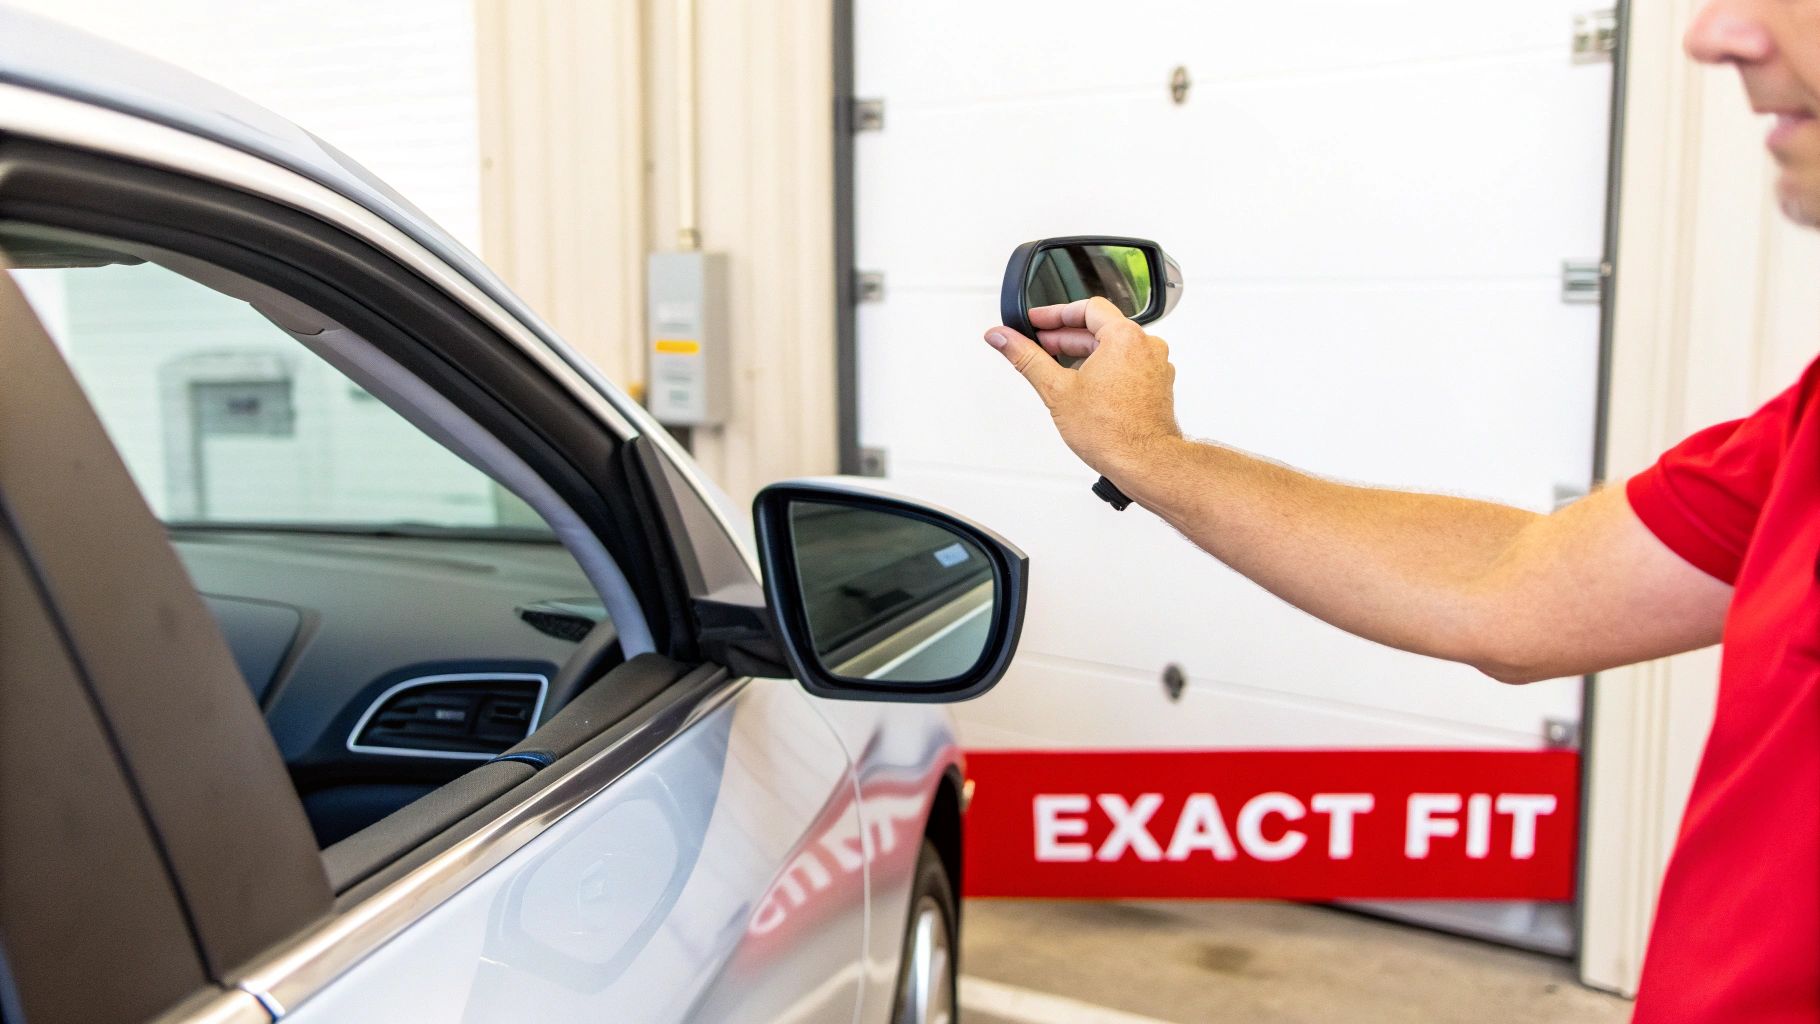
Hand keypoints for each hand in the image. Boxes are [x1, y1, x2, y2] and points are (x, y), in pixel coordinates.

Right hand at [985, 296, 1181, 479]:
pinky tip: (1085, 386)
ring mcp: (1155, 366)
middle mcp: (1146, 346)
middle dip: (1066, 336)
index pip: (1086, 308)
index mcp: (1125, 337)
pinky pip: (1127, 365)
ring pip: (1114, 348)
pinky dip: (1104, 368)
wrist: (1144, 463)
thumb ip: (1026, 357)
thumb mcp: (1057, 390)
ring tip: (1059, 368)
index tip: (1037, 322)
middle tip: (1040, 344)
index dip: (1055, 313)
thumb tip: (1003, 337)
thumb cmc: (1113, 432)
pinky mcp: (1157, 385)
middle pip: (1100, 328)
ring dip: (1085, 353)